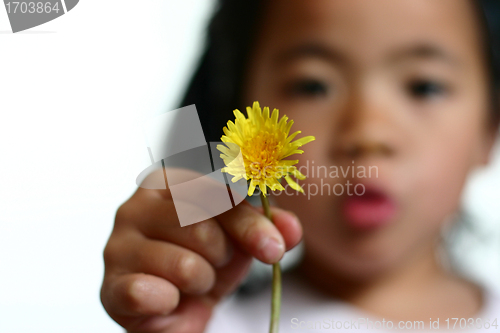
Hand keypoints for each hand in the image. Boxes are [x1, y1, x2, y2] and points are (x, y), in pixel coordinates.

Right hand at [100, 170, 301, 332]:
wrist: (177, 305)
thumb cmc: (205, 259)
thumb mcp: (240, 238)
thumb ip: (266, 227)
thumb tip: (290, 229)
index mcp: (168, 183)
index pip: (215, 195)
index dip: (250, 225)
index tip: (273, 248)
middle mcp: (137, 207)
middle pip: (200, 227)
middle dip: (221, 256)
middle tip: (213, 264)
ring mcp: (117, 245)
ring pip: (184, 265)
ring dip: (200, 282)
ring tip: (190, 282)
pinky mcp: (110, 285)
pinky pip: (148, 293)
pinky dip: (170, 302)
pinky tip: (168, 299)